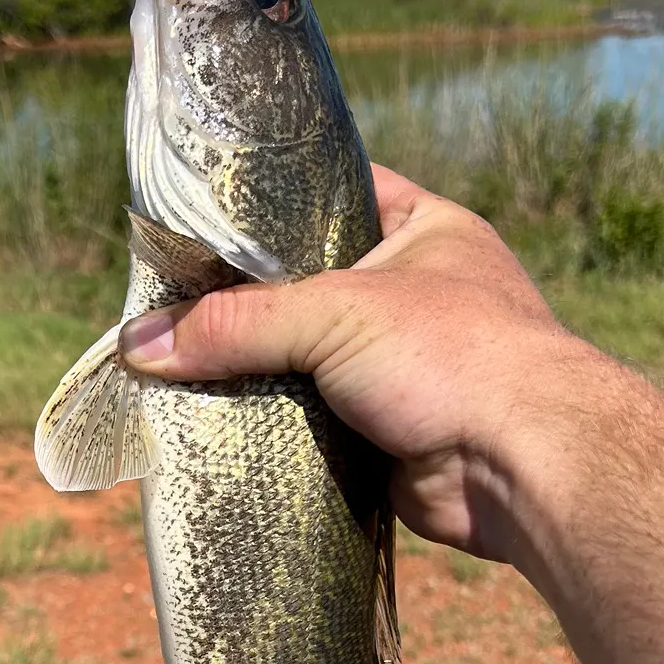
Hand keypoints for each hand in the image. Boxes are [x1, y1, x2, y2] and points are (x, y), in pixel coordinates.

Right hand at [118, 164, 595, 559]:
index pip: (334, 193)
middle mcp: (414, 292)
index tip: (200, 215)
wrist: (526, 469)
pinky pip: (310, 418)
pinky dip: (272, 423)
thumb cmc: (455, 357)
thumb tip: (138, 346)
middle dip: (246, 301)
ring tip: (173, 363)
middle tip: (167, 300)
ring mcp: (400, 365)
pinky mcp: (385, 430)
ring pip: (304, 358)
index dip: (270, 203)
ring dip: (255, 369)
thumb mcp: (336, 315)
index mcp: (424, 230)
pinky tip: (213, 420)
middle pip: (305, 285)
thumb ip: (236, 324)